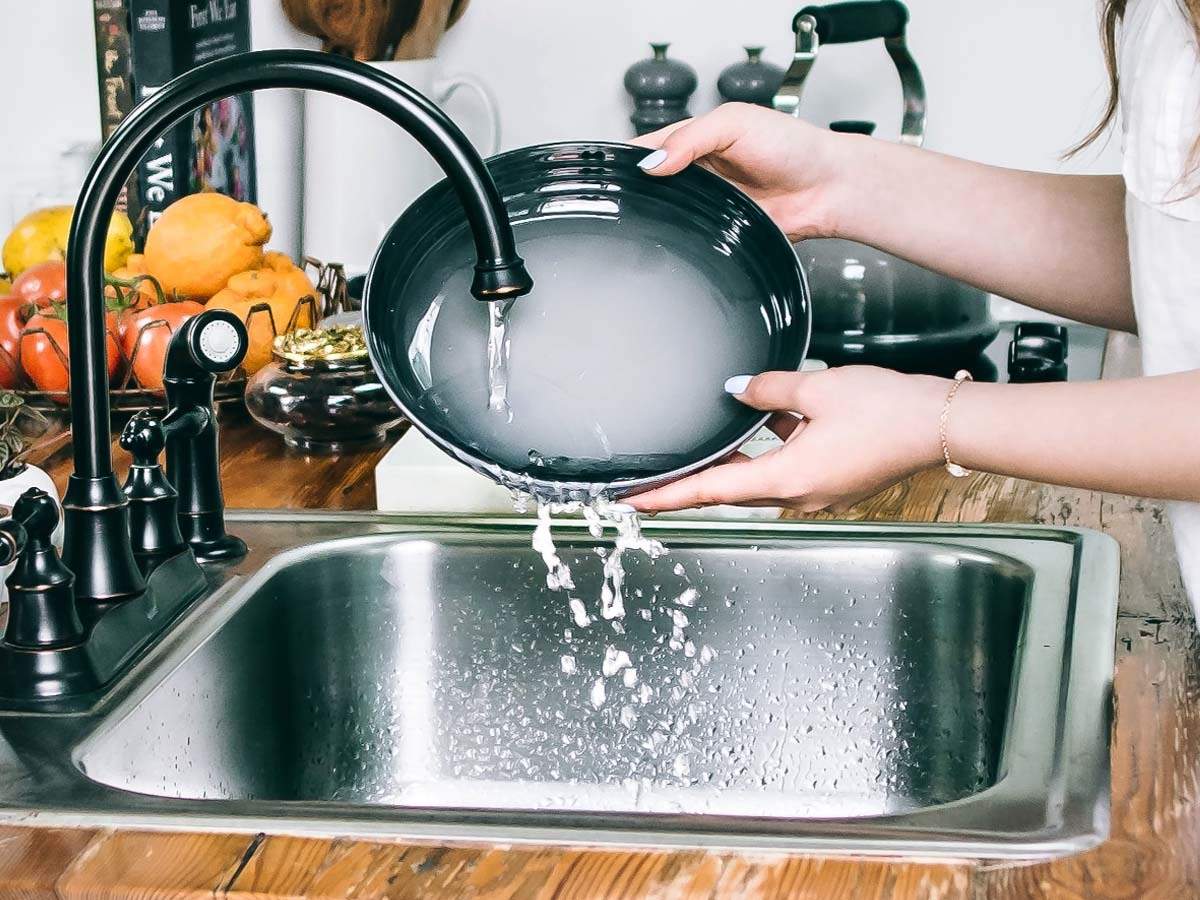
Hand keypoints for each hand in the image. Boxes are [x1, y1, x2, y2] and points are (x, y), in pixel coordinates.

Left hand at [627, 367, 950, 513]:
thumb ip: (769, 389)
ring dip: (736, 460)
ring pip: (761, 476)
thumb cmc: (889, 410)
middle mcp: (800, 493)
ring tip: (708, 441)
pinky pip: (789, 466)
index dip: (668, 496)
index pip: (711, 490)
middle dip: (693, 480)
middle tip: (654, 478)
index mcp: (788, 478)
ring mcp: (819, 491)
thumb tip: (737, 389)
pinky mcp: (835, 480)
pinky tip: (772, 418)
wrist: (943, 423)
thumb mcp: (817, 388)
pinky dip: (773, 448)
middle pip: (731, 488)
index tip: (633, 502)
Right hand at [631, 103, 856, 240]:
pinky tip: (673, 233)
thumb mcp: (736, 123)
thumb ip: (691, 137)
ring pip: (665, 212)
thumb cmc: (794, 147)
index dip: (629, 157)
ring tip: (647, 213)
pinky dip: (679, 236)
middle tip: (626, 195)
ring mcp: (707, 202)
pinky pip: (689, 236)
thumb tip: (652, 162)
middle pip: (651, 182)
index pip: (649, 146)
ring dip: (657, 214)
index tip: (612, 168)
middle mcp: (698, 171)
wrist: (826, 188)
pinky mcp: (717, 229)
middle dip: (638, 189)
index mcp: (696, 138)